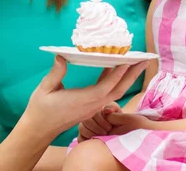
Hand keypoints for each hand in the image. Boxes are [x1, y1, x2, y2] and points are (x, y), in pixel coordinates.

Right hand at [24, 56, 147, 139]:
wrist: (40, 129)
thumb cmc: (41, 109)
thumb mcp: (44, 89)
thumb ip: (55, 73)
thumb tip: (62, 56)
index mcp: (81, 101)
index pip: (104, 88)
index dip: (117, 76)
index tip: (128, 63)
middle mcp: (91, 105)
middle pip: (117, 90)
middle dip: (132, 76)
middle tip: (145, 61)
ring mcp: (92, 107)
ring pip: (115, 92)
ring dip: (127, 78)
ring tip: (137, 63)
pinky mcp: (91, 106)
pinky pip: (107, 92)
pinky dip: (114, 80)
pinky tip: (115, 67)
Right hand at [77, 102, 121, 141]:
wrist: (121, 134)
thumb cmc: (120, 123)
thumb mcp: (119, 113)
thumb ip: (113, 108)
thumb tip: (105, 110)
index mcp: (96, 108)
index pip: (92, 111)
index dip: (100, 120)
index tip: (109, 127)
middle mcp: (89, 116)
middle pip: (85, 120)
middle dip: (96, 127)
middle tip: (105, 133)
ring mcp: (85, 126)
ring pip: (81, 128)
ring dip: (91, 133)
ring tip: (100, 137)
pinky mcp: (83, 136)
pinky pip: (79, 138)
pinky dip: (85, 140)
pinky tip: (93, 141)